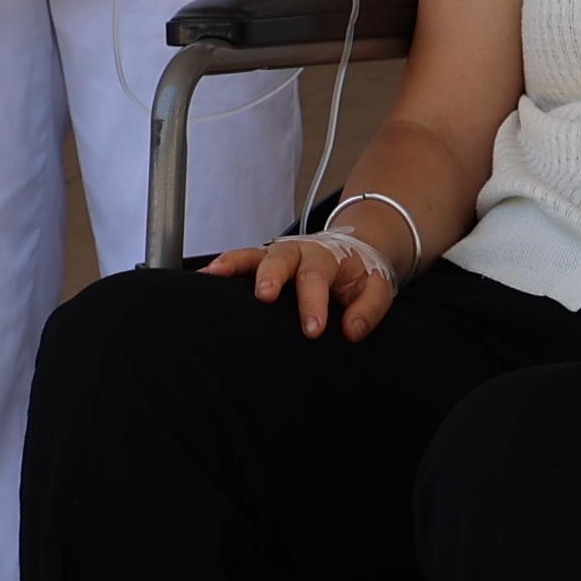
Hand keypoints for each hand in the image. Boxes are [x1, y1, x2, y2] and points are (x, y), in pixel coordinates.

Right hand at [208, 224, 395, 341]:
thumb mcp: (377, 288)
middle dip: (271, 276)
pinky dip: (220, 268)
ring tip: (214, 275)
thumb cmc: (360, 274)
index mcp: (327, 256)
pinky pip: (238, 262)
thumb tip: (351, 331)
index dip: (313, 303)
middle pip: (280, 259)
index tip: (313, 329)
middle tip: (265, 296)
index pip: (317, 277)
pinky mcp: (261, 264)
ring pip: (251, 255)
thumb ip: (369, 309)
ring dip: (233, 264)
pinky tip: (203, 278)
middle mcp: (297, 252)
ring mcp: (275, 256)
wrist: (353, 250)